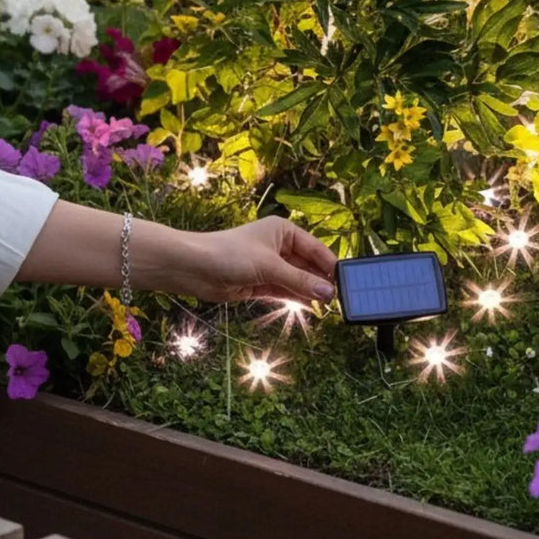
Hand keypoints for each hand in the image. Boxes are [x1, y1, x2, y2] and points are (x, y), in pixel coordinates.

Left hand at [174, 217, 336, 304]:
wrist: (193, 268)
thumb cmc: (230, 254)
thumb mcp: (270, 267)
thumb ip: (299, 281)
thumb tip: (327, 292)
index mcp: (284, 231)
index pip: (315, 249)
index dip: (330, 266)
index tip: (345, 282)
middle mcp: (279, 247)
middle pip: (308, 266)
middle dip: (321, 282)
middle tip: (339, 300)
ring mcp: (270, 266)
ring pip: (297, 280)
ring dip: (309, 292)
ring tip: (328, 307)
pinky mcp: (260, 284)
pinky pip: (285, 291)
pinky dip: (296, 298)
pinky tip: (311, 307)